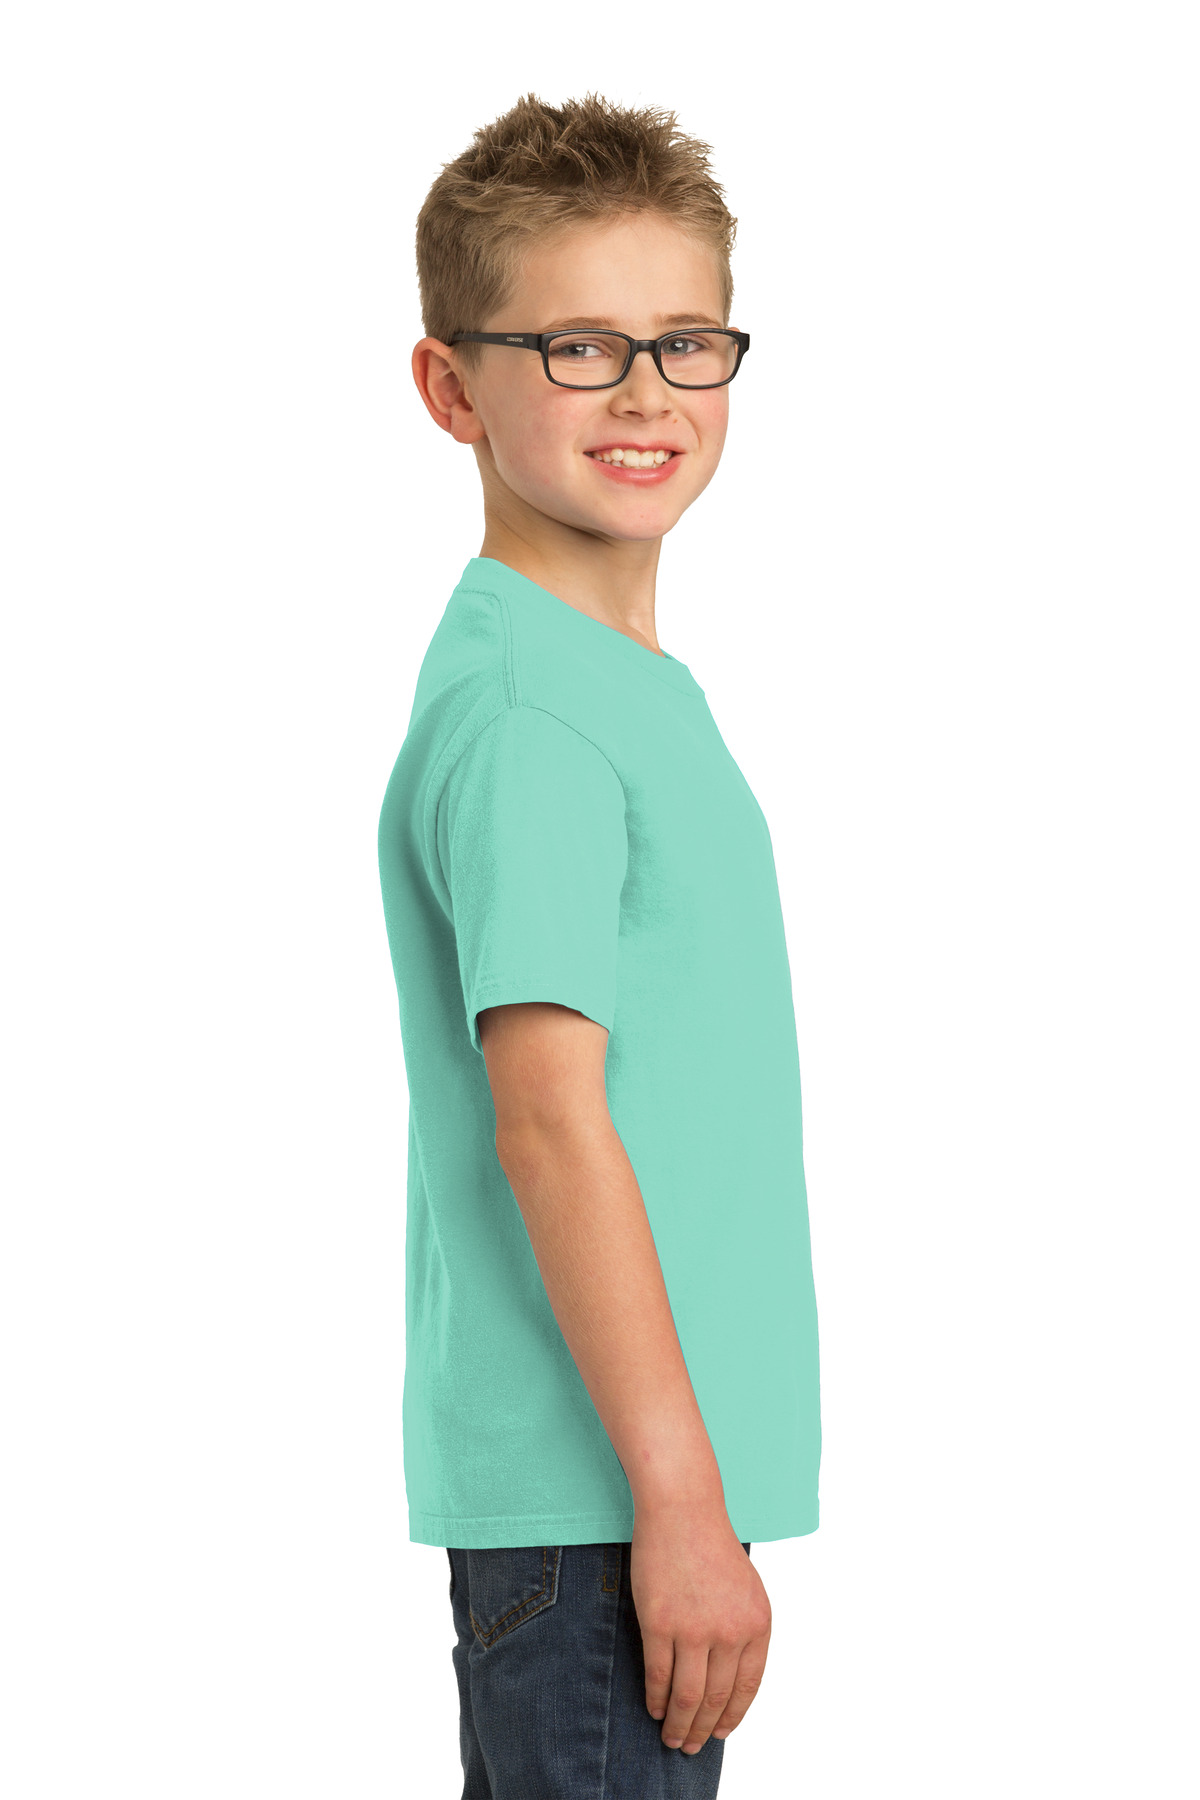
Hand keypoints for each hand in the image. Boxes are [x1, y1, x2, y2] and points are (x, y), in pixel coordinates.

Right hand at [630, 1504, 771, 1754]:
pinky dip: (655, 1698)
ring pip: (687, 1696)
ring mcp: (694, 1629)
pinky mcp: (659, 1623)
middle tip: (689, 1746)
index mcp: (758, 1624)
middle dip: (702, 1729)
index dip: (733, 1716)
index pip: (748, 1687)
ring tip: (670, 1736)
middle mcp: (731, 1632)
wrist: (683, 1509)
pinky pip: (658, 1675)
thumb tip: (728, 1681)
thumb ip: (743, 1631)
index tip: (720, 1733)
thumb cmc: (711, 1546)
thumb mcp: (747, 1589)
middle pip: (717, 1699)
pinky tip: (653, 1707)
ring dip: (678, 1723)